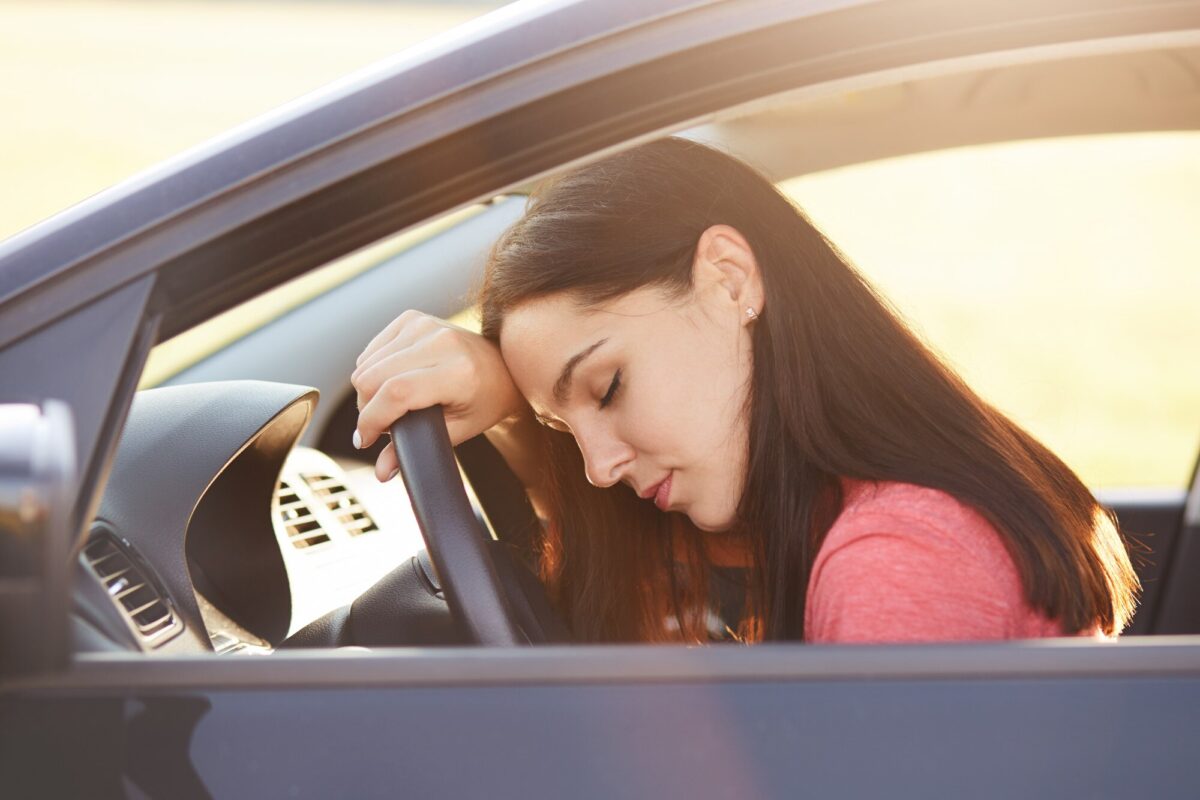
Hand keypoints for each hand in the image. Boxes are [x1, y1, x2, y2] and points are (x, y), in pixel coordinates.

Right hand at [352, 310, 526, 481]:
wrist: (502, 366)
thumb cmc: (484, 401)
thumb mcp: (458, 430)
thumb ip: (418, 449)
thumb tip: (382, 473)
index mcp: (458, 371)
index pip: (397, 392)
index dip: (372, 419)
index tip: (365, 440)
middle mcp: (441, 341)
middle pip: (372, 377)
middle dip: (367, 410)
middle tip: (381, 427)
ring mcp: (424, 325)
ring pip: (365, 364)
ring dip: (368, 392)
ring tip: (390, 406)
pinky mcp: (411, 318)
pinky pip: (370, 351)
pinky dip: (372, 371)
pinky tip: (391, 382)